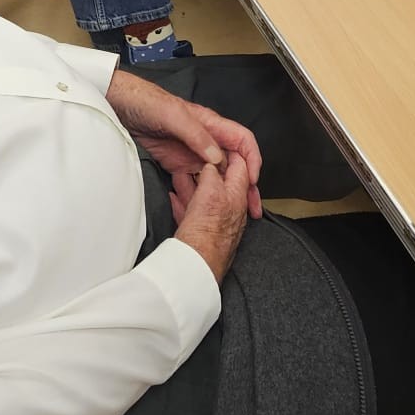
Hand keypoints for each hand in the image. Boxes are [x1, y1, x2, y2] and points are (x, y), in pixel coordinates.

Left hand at [106, 68, 262, 216]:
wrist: (121, 105)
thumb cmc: (146, 101)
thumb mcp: (173, 115)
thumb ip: (196, 134)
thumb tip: (216, 155)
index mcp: (210, 124)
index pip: (242, 141)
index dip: (252, 160)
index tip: (252, 180)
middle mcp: (205, 139)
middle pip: (233, 163)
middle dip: (244, 185)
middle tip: (250, 206)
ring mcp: (191, 152)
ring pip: (217, 175)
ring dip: (226, 193)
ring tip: (231, 213)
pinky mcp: (176, 163)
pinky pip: (195, 181)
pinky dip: (202, 194)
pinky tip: (203, 207)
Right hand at [172, 158, 250, 282]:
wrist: (194, 268)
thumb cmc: (206, 234)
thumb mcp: (210, 191)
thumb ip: (212, 172)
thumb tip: (211, 162)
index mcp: (236, 196)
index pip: (240, 166)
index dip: (228, 153)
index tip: (215, 146)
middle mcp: (231, 210)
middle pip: (220, 182)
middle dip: (205, 170)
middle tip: (192, 161)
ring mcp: (217, 223)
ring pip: (205, 198)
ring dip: (191, 186)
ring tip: (178, 178)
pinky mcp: (203, 234)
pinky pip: (193, 214)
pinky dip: (184, 204)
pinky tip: (174, 200)